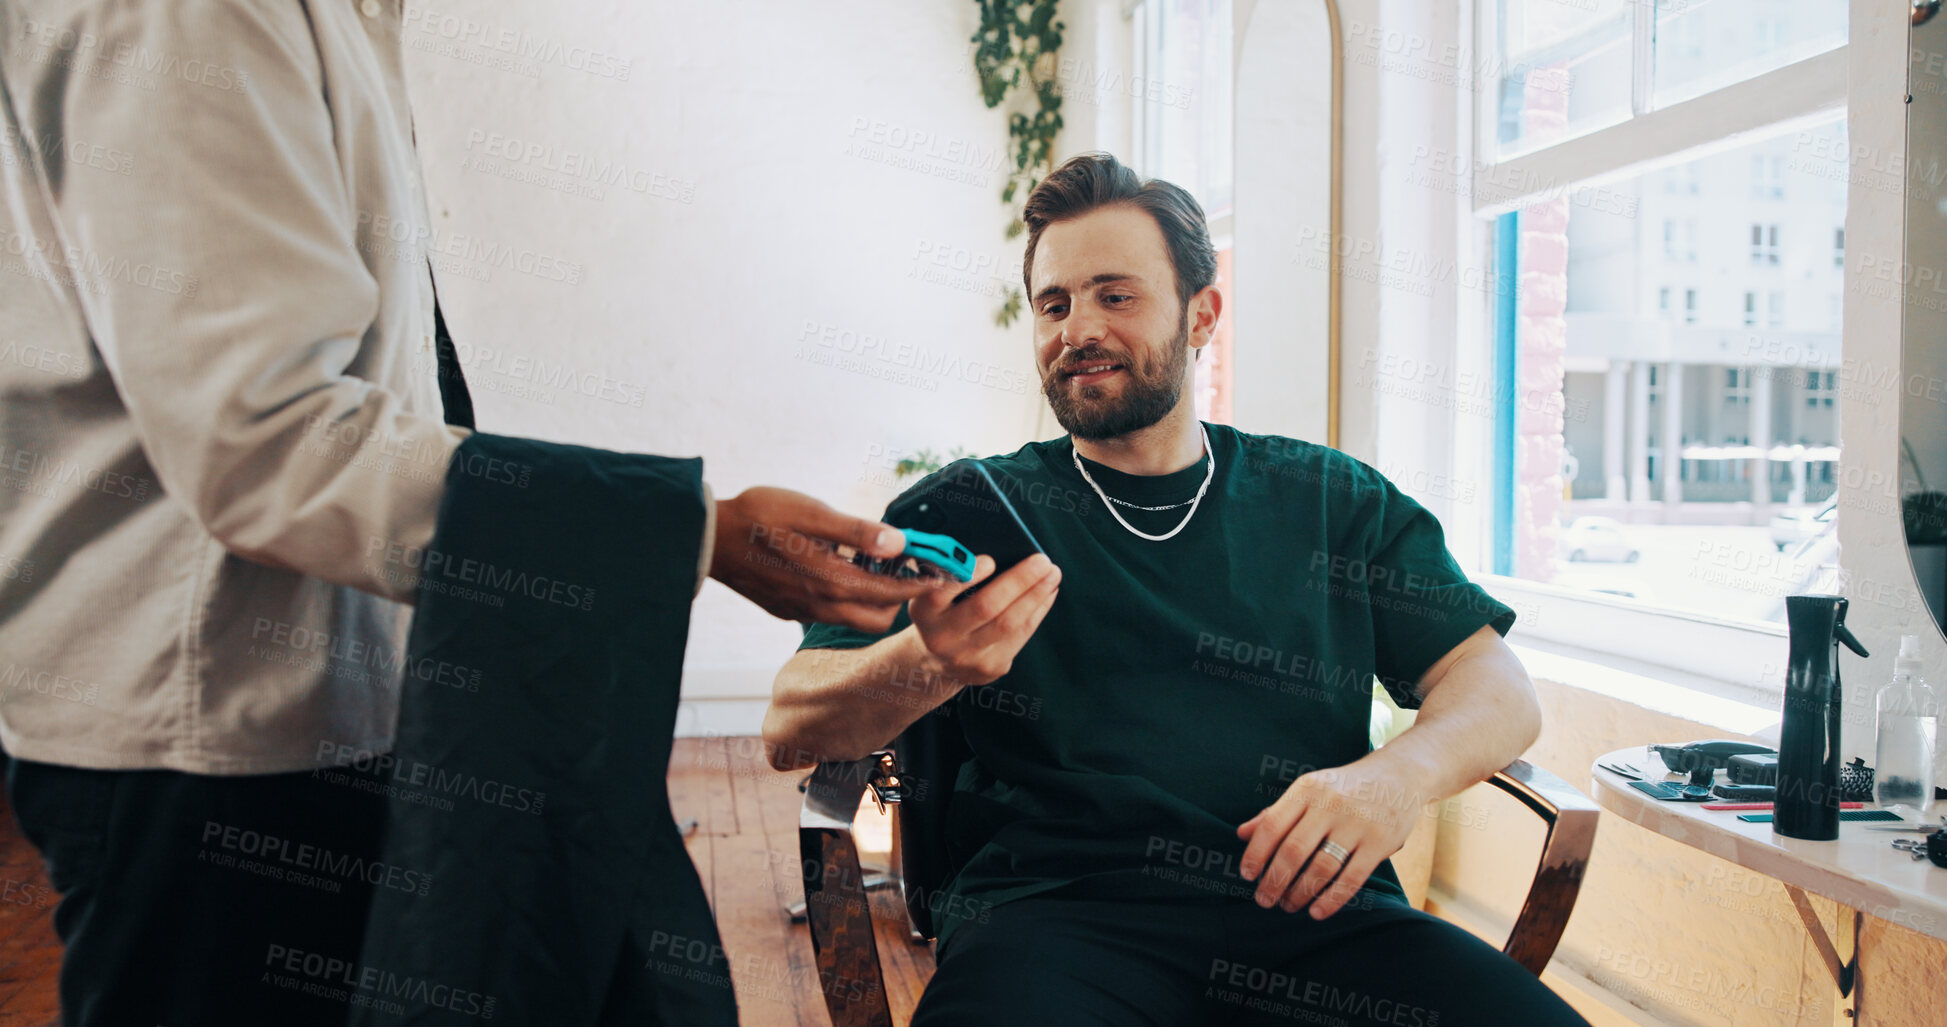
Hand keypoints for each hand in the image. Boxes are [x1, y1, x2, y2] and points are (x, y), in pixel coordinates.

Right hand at [709, 486, 938, 631]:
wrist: (708, 537)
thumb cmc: (760, 516)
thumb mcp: (811, 512)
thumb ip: (856, 531)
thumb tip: (897, 542)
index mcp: (832, 581)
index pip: (892, 593)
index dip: (922, 583)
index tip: (944, 574)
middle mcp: (821, 604)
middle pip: (879, 617)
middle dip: (900, 597)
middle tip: (907, 567)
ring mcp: (802, 611)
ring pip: (854, 618)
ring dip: (872, 598)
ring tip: (873, 565)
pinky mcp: (787, 610)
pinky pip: (828, 613)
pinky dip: (845, 598)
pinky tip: (836, 569)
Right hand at [907, 553, 1060, 686]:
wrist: (934, 659)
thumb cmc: (941, 611)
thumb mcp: (932, 592)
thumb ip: (953, 572)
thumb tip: (998, 547)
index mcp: (923, 611)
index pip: (941, 592)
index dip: (967, 576)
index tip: (990, 560)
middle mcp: (941, 636)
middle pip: (985, 607)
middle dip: (1018, 581)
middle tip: (1042, 560)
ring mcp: (966, 656)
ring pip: (1009, 624)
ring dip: (1036, 596)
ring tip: (1052, 574)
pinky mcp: (989, 668)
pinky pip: (1020, 636)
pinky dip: (1037, 611)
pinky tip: (1048, 593)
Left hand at [1235, 758, 1420, 919]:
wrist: (1398, 775)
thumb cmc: (1343, 787)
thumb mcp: (1309, 789)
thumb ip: (1277, 812)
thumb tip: (1242, 834)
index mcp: (1307, 789)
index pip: (1272, 825)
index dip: (1256, 854)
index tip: (1247, 876)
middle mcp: (1330, 804)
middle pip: (1294, 850)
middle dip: (1274, 881)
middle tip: (1264, 900)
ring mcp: (1357, 824)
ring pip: (1321, 868)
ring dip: (1300, 893)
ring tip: (1288, 906)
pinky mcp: (1380, 842)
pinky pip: (1351, 878)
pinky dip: (1331, 899)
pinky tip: (1316, 912)